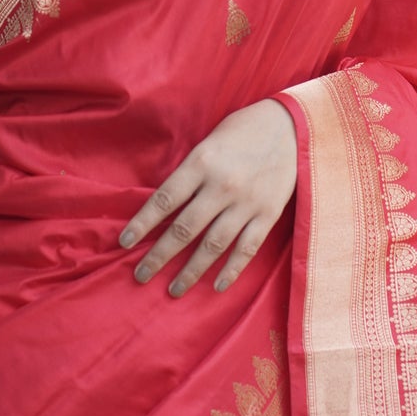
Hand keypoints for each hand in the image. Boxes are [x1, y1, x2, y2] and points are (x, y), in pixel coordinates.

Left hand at [120, 99, 297, 296]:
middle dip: (159, 255)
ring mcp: (246, 202)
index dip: (143, 223)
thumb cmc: (242, 131)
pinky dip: (231, 270)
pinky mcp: (268, 214)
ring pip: (213, 245)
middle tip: (141, 275)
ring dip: (191, 271)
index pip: (164, 199)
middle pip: (185, 228)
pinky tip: (216, 285)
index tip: (125, 243)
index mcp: (201, 163)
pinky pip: (247, 248)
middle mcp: (222, 186)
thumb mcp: (208, 143)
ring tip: (174, 289)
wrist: (292, 126)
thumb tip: (164, 207)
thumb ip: (189, 174)